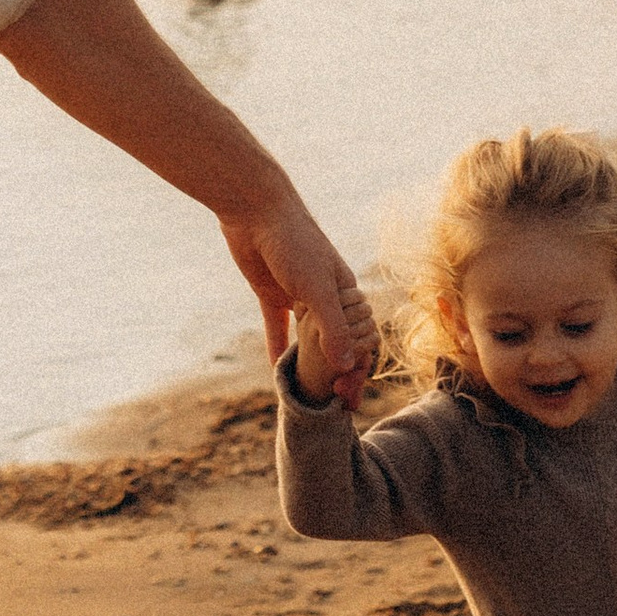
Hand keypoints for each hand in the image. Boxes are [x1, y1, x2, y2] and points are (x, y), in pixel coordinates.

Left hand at [221, 198, 377, 404]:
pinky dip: (276, 346)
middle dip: (342, 372)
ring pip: (308, 337)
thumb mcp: (318, 288)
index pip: (360, 337)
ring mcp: (297, 295)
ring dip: (311, 363)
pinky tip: (274, 368)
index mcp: (344, 292)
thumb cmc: (294, 243)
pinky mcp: (271, 293)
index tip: (350, 396)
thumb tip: (348, 366)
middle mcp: (325, 296)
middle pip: (337, 341)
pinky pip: (276, 326)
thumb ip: (333, 328)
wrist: (256, 211)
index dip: (359, 368)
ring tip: (313, 394)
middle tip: (340, 404)